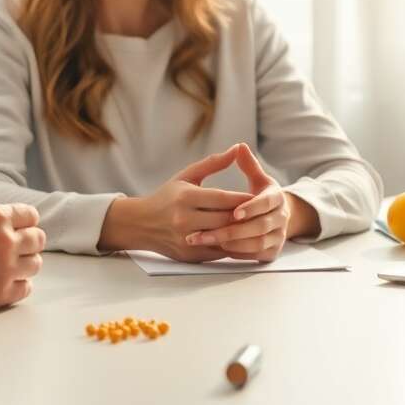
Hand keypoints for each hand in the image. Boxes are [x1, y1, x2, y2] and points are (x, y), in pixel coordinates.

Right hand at [0, 177, 45, 315]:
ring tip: (7, 264)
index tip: (14, 225)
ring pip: (35, 264)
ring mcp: (4, 270)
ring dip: (24, 262)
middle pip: (38, 239)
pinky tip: (3, 280)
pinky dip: (18, 284)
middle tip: (12, 245)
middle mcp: (5, 242)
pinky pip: (25, 288)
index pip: (30, 215)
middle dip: (27, 240)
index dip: (22, 219)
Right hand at [98, 145, 253, 261]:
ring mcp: (185, 239)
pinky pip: (217, 252)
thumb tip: (237, 149)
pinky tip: (241, 240)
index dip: (243, 199)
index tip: (260, 197)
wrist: (141, 224)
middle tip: (263, 213)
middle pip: (225, 219)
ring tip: (255, 227)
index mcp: (185, 197)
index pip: (223, 198)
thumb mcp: (186, 176)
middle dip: (246, 217)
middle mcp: (184, 219)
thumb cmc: (167, 196)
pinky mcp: (188, 255)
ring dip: (241, 233)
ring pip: (223, 237)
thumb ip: (213, 163)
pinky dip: (230, 246)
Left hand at [184, 144, 319, 261]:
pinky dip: (239, 253)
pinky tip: (220, 249)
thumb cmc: (260, 195)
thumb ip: (249, 165)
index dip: (251, 207)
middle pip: (260, 227)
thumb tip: (240, 146)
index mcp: (278, 197)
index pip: (266, 203)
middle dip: (233, 230)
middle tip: (206, 232)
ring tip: (209, 240)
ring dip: (234, 243)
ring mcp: (279, 236)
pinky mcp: (273, 252)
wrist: (277, 217)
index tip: (234, 211)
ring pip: (258, 243)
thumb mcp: (258, 179)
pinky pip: (256, 255)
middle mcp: (282, 218)